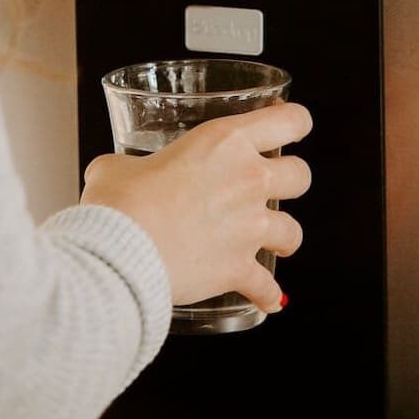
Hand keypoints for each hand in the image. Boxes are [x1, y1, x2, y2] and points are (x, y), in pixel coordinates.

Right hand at [79, 103, 313, 313]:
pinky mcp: (240, 268)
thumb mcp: (117, 166)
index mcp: (224, 142)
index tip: (290, 128)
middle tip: (270, 188)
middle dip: (289, 182)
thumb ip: (129, 165)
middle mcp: (247, 180)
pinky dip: (267, 295)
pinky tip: (266, 299)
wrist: (120, 252)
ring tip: (272, 243)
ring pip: (294, 232)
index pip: (288, 120)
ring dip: (283, 237)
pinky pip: (267, 287)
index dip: (294, 122)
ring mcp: (249, 227)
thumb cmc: (118, 203)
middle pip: (301, 175)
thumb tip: (118, 174)